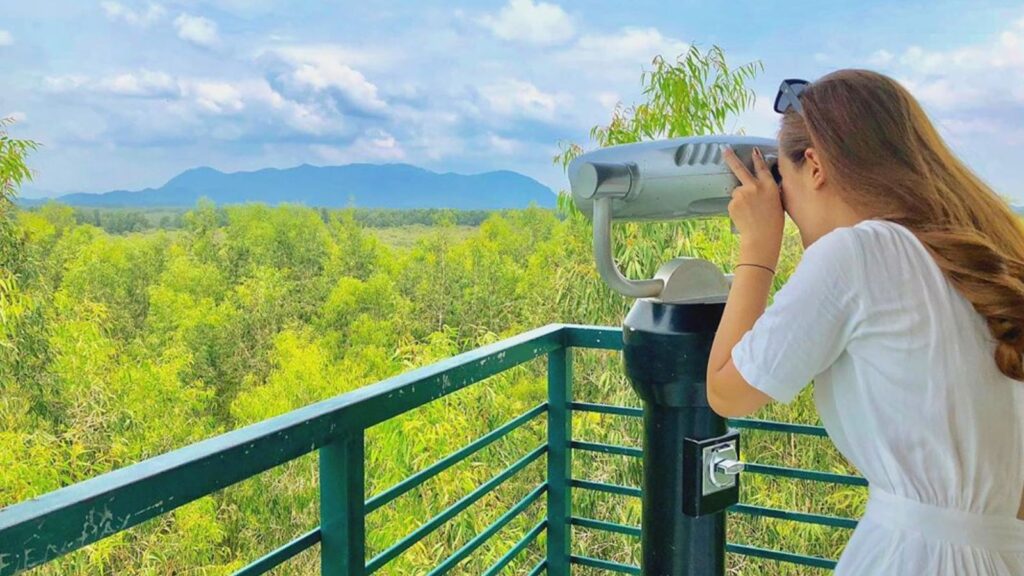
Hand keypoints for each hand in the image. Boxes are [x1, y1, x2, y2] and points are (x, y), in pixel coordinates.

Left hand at [722, 145, 784, 266]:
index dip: (757, 158)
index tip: (753, 150)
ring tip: (749, 212)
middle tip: (724, 149)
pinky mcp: (732, 203)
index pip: (762, 168)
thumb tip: (760, 184)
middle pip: (740, 168)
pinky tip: (744, 215)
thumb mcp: (777, 201)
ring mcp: (742, 194)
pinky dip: (737, 207)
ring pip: (737, 192)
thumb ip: (768, 190)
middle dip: (731, 158)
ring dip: (741, 198)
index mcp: (769, 185)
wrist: (761, 236)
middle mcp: (754, 186)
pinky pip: (733, 202)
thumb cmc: (773, 222)